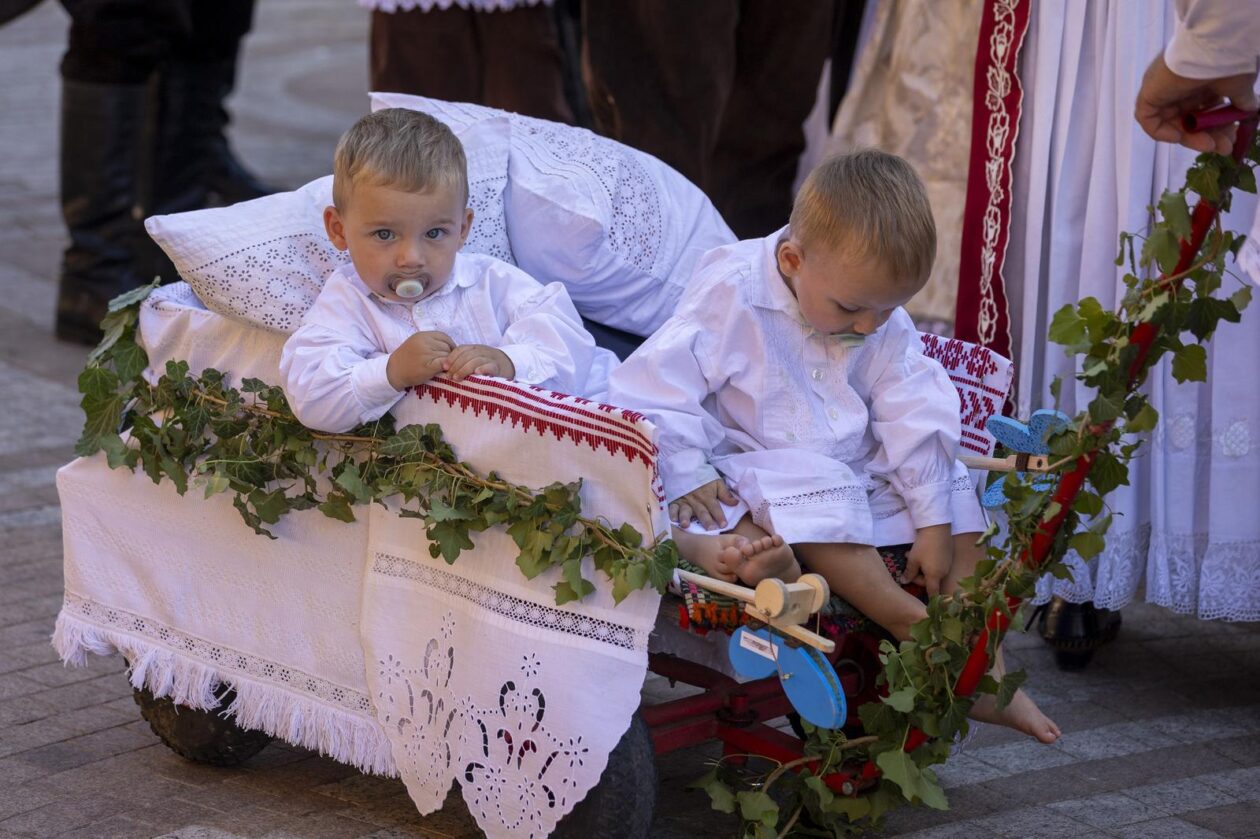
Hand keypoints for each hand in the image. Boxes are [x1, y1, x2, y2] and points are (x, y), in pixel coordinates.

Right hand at [386, 331, 454, 389]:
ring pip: (447, 356)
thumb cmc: (407, 358)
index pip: (444, 337)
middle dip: (448, 355)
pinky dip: (446, 367)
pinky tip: (443, 371)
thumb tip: (453, 347)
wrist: (393, 371)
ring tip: (442, 367)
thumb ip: (432, 342)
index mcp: (422, 335)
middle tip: (445, 362)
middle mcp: (424, 342)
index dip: (450, 345)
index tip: (448, 353)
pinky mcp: (428, 366)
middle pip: (446, 347)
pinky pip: (445, 364)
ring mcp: (426, 354)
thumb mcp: (417, 343)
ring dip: (448, 362)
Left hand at [442, 344, 514, 380]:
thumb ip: (462, 361)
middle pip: (467, 355)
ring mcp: (490, 358)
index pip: (461, 349)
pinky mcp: (498, 367)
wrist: (508, 365)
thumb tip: (443, 368)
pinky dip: (483, 369)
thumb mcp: (473, 359)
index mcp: (474, 348)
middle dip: (456, 366)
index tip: (444, 367)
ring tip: (457, 378)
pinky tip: (476, 373)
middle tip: (449, 376)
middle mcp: (482, 351)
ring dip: (465, 369)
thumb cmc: (485, 365)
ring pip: (476, 360)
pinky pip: (490, 366)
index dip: (451, 357)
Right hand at [669, 478, 737, 529]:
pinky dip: (672, 514)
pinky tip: (673, 520)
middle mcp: (696, 501)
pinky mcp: (675, 501)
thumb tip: (736, 503)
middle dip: (706, 520)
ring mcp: (685, 502)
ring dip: (685, 518)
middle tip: (710, 529)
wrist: (687, 467)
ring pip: (685, 511)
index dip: (720, 516)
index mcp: (708, 496)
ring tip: (686, 525)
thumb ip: (725, 494)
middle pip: (702, 512)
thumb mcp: (717, 482)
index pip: (715, 507)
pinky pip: (672, 508)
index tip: (724, 525)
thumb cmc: (704, 477)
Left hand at [902, 524, 952, 596]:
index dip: (929, 601)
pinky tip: (920, 552)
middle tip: (907, 565)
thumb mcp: (913, 560)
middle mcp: (943, 573)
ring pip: (932, 572)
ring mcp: (947, 565)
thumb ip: (909, 573)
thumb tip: (904, 582)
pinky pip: (937, 565)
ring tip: (909, 555)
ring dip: (921, 567)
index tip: (926, 608)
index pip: (933, 594)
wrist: (937, 528)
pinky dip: (928, 562)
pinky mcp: (948, 557)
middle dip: (918, 576)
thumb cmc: (924, 546)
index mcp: (935, 576)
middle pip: (930, 581)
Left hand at [1135, 53, 1257, 153]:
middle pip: (1188, 120)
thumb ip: (1240, 100)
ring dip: (1191, 138)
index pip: (1203, 111)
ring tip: (1212, 146)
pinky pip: (1149, 120)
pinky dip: (1162, 132)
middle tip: (1223, 148)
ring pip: (1172, 122)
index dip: (1215, 128)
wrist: (1217, 46)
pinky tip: (1181, 137)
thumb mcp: (1239, 85)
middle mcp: (1180, 86)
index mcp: (1200, 81)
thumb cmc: (1230, 61)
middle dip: (1206, 136)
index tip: (1230, 139)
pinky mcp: (1149, 93)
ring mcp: (1163, 90)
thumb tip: (1250, 110)